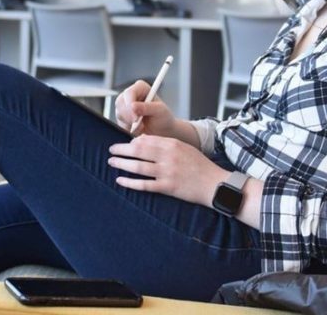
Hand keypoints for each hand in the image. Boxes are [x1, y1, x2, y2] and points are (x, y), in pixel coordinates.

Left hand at [107, 134, 227, 205]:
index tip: (121, 144)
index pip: (145, 140)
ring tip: (111, 163)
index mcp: (172, 144)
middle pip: (138, 151)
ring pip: (138, 166)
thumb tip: (142, 142)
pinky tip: (120, 180)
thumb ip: (165, 145)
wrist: (216, 184)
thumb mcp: (184, 148)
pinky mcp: (168, 187)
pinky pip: (144, 184)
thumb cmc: (200, 166)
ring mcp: (167, 172)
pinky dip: (130, 182)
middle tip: (110, 151)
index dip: (130, 142)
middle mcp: (168, 157)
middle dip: (121, 150)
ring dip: (122, 164)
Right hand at [115, 80, 176, 136]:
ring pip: (119, 113)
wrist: (162, 130)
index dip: (130, 105)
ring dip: (129, 123)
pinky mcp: (122, 116)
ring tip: (142, 127)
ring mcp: (124, 105)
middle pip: (120, 102)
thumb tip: (133, 106)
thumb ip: (147, 107)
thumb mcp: (160, 111)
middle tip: (139, 126)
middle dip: (128, 116)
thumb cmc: (163, 118)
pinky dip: (127, 128)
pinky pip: (119, 122)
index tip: (135, 118)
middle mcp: (130, 94)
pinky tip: (137, 130)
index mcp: (141, 88)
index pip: (129, 93)